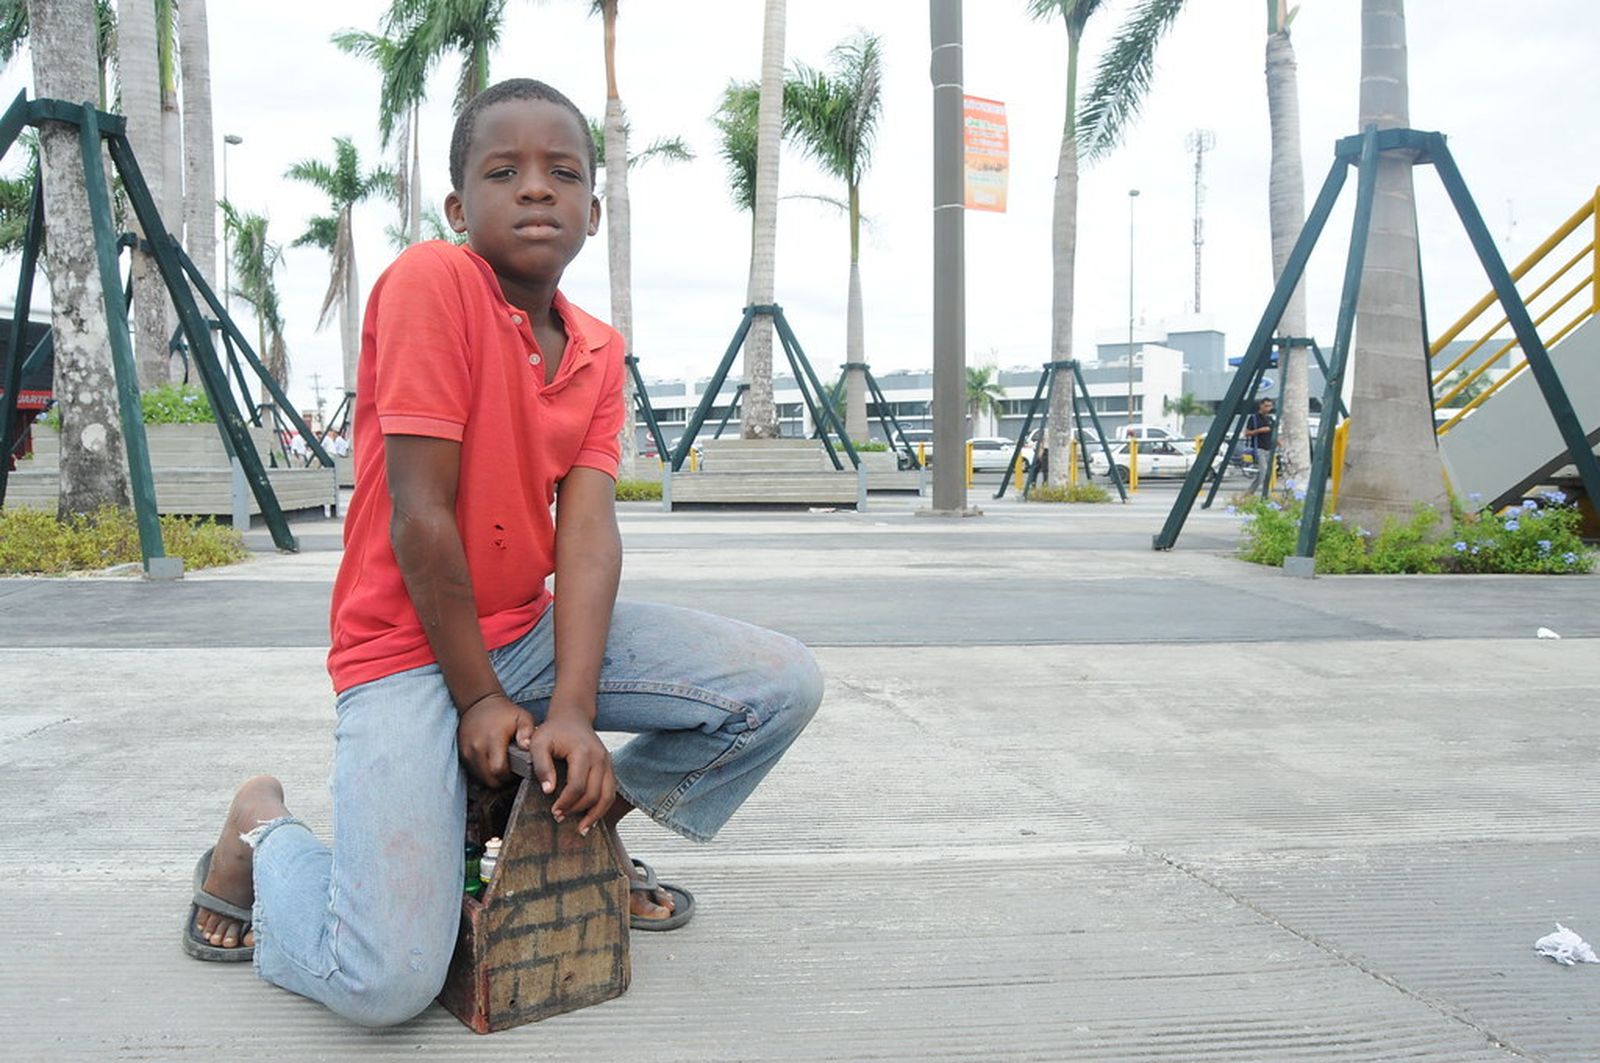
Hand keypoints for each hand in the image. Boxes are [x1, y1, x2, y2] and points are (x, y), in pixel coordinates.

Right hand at [457, 694, 534, 787]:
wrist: (478, 703)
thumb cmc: (504, 712)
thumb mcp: (522, 717)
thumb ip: (527, 732)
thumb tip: (527, 747)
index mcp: (493, 739)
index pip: (498, 770)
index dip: (509, 776)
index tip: (517, 769)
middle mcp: (477, 747)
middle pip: (489, 779)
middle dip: (501, 780)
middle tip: (511, 771)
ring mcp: (467, 752)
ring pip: (480, 778)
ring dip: (492, 778)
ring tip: (502, 767)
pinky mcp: (462, 754)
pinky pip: (474, 773)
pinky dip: (483, 773)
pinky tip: (492, 764)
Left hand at [526, 705, 615, 834]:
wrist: (572, 717)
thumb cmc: (553, 731)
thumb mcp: (539, 743)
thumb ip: (541, 766)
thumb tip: (549, 791)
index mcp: (583, 752)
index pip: (578, 786)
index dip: (566, 802)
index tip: (554, 811)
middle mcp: (600, 758)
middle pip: (594, 794)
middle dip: (577, 810)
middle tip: (560, 818)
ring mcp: (608, 763)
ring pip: (608, 796)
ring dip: (595, 814)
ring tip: (581, 828)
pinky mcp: (610, 768)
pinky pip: (611, 792)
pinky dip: (602, 807)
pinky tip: (591, 818)